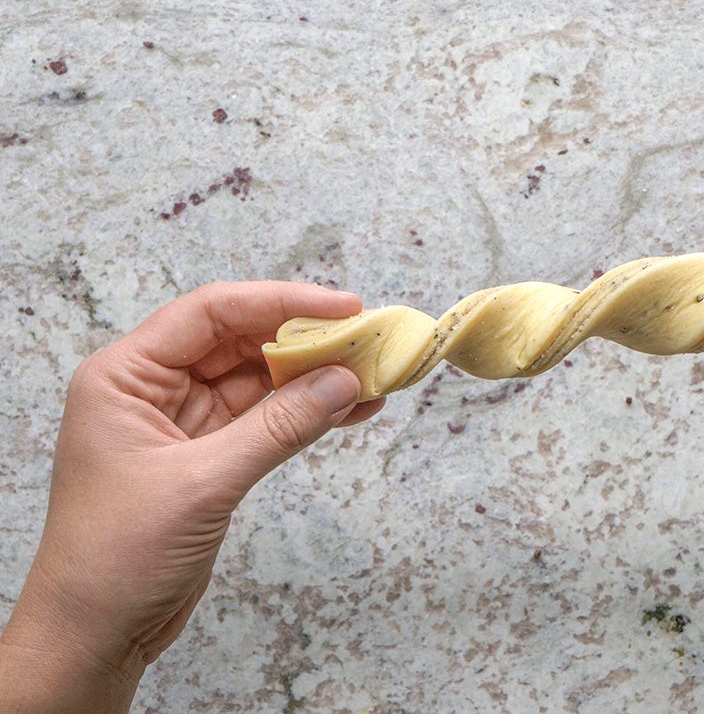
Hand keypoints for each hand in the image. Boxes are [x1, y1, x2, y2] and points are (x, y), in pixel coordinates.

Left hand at [0, 282, 384, 712]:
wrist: (95, 633)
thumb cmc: (116, 556)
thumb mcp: (203, 484)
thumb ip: (278, 428)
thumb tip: (343, 381)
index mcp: (127, 376)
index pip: (212, 314)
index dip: (281, 303)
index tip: (344, 307)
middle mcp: (153, 388)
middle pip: (241, 341)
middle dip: (307, 340)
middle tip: (369, 342)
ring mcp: (183, 422)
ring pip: (260, 380)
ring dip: (315, 377)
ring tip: (374, 376)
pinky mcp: (209, 456)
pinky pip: (267, 419)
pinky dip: (307, 413)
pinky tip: (351, 410)